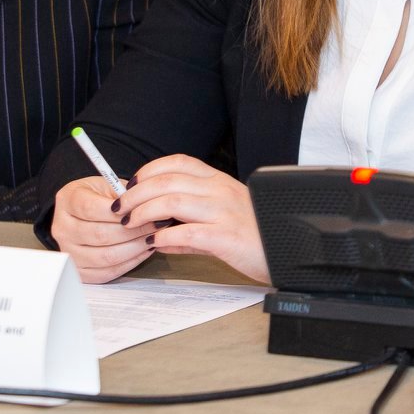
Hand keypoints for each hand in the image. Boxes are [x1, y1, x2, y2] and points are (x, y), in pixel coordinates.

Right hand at [50, 175, 156, 283]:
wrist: (83, 213)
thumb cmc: (99, 197)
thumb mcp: (109, 185)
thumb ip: (125, 194)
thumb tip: (149, 206)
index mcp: (67, 200)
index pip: (92, 209)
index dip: (121, 212)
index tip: (144, 210)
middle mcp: (62, 228)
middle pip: (100, 235)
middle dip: (134, 231)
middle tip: (156, 225)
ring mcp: (68, 251)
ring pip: (105, 256)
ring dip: (135, 248)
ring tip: (153, 238)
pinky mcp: (79, 270)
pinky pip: (107, 272)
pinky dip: (129, 263)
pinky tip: (143, 251)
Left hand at [114, 154, 268, 283]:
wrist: (294, 250)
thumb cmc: (260, 235)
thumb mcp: (226, 220)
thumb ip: (192, 225)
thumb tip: (160, 235)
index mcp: (219, 182)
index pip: (179, 163)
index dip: (150, 169)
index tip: (132, 183)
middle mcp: (220, 191)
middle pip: (167, 180)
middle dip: (136, 193)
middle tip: (120, 208)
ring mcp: (223, 213)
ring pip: (172, 201)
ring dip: (144, 211)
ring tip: (129, 224)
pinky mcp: (226, 237)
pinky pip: (187, 232)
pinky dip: (164, 236)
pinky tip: (154, 242)